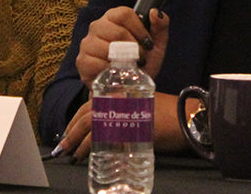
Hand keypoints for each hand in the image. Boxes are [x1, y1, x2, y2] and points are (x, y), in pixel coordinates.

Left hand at [59, 91, 197, 161]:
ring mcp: (123, 109)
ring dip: (76, 141)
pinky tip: (85, 157)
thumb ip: (125, 114)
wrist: (188, 117)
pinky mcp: (129, 123)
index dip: (76, 120)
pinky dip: (90, 147)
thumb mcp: (142, 109)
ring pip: (90, 123)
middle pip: (86, 113)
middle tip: (61, 148)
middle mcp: (119, 98)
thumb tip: (107, 129)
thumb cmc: (169, 115)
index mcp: (121, 93)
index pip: (90, 104)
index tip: (67, 133)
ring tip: (69, 155)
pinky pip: (103, 135)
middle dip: (71, 132)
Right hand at [75, 7, 168, 86]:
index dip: (139, 29)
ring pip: (106, 47)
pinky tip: (116, 73)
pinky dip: (110, 70)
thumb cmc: (140, 61)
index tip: (148, 43)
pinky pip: (95, 63)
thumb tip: (155, 12)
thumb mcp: (156, 44)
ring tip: (130, 67)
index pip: (124, 13)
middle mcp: (98, 26)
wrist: (128, 87)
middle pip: (117, 31)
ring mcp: (87, 43)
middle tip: (141, 59)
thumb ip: (160, 26)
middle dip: (134, 48)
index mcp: (114, 17)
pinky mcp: (82, 61)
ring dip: (123, 61)